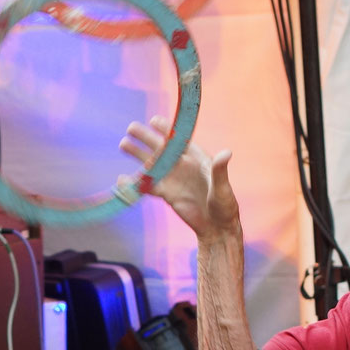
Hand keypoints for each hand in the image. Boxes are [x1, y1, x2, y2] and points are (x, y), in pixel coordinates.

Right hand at [120, 115, 238, 239]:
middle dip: (146, 138)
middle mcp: (182, 165)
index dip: (167, 130)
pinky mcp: (166, 194)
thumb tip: (227, 153)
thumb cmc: (224, 205)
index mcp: (197, 158)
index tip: (154, 121)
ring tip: (123, 144)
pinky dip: (136, 183)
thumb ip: (220, 171)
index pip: (180, 140)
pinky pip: (148, 186)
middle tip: (131, 128)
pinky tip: (122, 180)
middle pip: (161, 148)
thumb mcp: (222, 187)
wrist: (215, 227)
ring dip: (138, 155)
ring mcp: (173, 179)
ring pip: (152, 164)